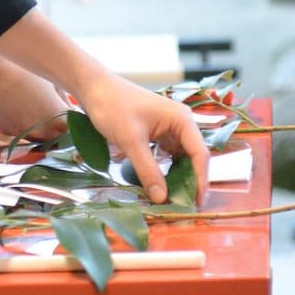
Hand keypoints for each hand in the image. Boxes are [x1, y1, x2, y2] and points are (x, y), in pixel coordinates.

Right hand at [0, 50, 66, 140]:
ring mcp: (27, 136)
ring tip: (36, 112)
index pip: (74, 133)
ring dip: (42, 131)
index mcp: (60, 122)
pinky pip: (22, 134)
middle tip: (56, 117)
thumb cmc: (28, 76)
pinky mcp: (11, 134)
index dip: (74, 126)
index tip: (73, 120)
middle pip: (58, 140)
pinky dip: (24, 126)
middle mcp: (45, 134)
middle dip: (60, 131)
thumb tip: (72, 110)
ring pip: (39, 139)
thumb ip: (65, 103)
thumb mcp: (54, 86)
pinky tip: (20, 110)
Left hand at [75, 75, 209, 204]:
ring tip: (172, 199)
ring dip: (177, 177)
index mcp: (182, 120)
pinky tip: (158, 184)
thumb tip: (162, 198)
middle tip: (184, 205)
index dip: (201, 180)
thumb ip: (148, 170)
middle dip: (190, 181)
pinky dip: (164, 170)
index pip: (200, 154)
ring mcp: (169, 128)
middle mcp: (181, 123)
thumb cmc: (113, 108)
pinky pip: (166, 155)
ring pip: (179, 158)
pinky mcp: (157, 133)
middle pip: (193, 157)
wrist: (94, 89)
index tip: (197, 203)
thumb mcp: (131, 141)